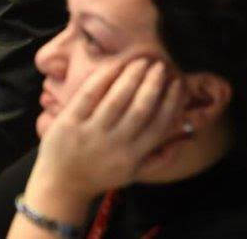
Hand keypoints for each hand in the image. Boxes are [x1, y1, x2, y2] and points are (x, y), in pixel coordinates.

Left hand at [26, 58, 184, 207]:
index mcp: (132, 156)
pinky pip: (88, 96)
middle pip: (140, 109)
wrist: (61, 184)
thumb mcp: (132, 173)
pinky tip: (115, 65)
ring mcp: (90, 133)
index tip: (178, 83)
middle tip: (160, 66)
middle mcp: (114, 144)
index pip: (159, 125)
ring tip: (141, 61)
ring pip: (116, 100)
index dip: (171, 102)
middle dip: (153, 85)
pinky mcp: (69, 122)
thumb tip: (185, 138)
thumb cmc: (99, 175)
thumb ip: (158, 158)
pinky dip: (103, 78)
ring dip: (131, 77)